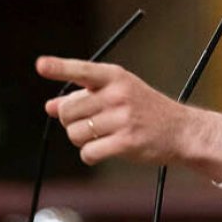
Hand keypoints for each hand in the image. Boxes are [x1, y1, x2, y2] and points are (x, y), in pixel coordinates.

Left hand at [35, 56, 221, 181]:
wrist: (181, 130)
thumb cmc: (144, 109)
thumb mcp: (117, 94)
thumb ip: (83, 97)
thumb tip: (50, 106)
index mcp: (115, 77)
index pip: (82, 70)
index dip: (59, 68)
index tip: (40, 65)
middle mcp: (118, 94)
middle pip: (68, 111)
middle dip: (70, 121)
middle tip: (88, 123)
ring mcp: (123, 118)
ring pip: (75, 134)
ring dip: (81, 140)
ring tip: (100, 136)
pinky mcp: (126, 143)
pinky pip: (89, 153)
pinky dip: (90, 155)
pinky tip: (105, 150)